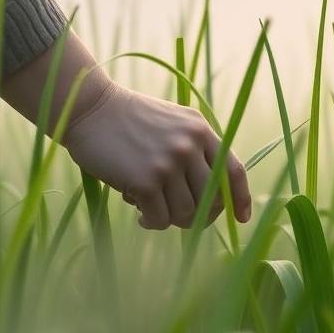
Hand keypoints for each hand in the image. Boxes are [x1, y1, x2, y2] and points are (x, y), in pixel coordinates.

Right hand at [60, 81, 251, 229]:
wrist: (91, 110)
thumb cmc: (130, 119)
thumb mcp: (174, 122)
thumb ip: (195, 147)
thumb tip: (212, 191)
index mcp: (201, 130)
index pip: (234, 170)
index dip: (241, 197)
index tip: (243, 217)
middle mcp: (189, 145)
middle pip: (212, 199)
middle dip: (201, 216)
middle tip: (182, 219)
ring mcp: (169, 162)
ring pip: (186, 213)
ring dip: (171, 219)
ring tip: (153, 210)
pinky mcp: (145, 180)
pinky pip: (159, 219)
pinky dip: (151, 222)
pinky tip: (140, 215)